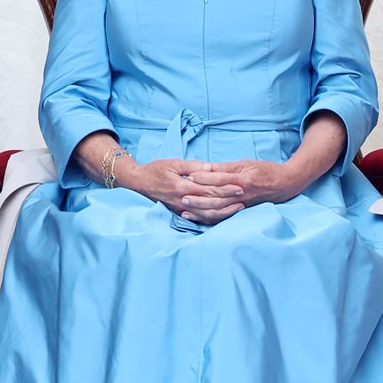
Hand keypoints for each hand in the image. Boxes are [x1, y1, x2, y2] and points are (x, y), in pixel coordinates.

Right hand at [118, 158, 245, 224]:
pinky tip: (222, 215)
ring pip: (207, 215)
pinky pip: (199, 219)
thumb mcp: (173, 163)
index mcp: (182, 187)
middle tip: (245, 196)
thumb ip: (193, 166)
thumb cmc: (155, 169)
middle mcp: (183, 201)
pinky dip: (212, 218)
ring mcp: (181, 210)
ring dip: (224, 212)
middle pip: (211, 203)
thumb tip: (211, 167)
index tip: (240, 185)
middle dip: (229, 200)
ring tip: (238, 207)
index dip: (226, 188)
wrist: (138, 182)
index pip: (210, 189)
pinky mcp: (179, 213)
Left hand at [189, 159, 306, 207]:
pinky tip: (198, 218)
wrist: (287, 184)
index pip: (220, 180)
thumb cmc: (266, 170)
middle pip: (217, 198)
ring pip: (219, 211)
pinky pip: (224, 217)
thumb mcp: (247, 163)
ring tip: (184, 210)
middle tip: (181, 196)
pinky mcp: (242, 211)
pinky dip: (210, 219)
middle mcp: (242, 195)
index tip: (189, 175)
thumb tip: (208, 168)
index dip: (204, 178)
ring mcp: (243, 205)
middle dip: (198, 199)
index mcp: (243, 180)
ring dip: (201, 211)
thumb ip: (227, 168)